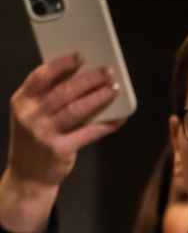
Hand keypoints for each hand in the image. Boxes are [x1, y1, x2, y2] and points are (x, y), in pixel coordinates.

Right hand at [0, 55, 125, 232]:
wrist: (28, 176)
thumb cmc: (34, 140)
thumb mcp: (32, 115)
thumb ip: (48, 98)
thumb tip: (80, 76)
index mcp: (22, 101)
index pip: (40, 77)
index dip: (61, 65)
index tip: (80, 56)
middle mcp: (30, 115)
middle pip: (63, 91)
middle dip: (88, 79)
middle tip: (107, 72)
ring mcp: (44, 133)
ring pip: (77, 109)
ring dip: (98, 97)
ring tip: (114, 89)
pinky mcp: (60, 149)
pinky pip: (89, 133)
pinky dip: (106, 124)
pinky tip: (119, 118)